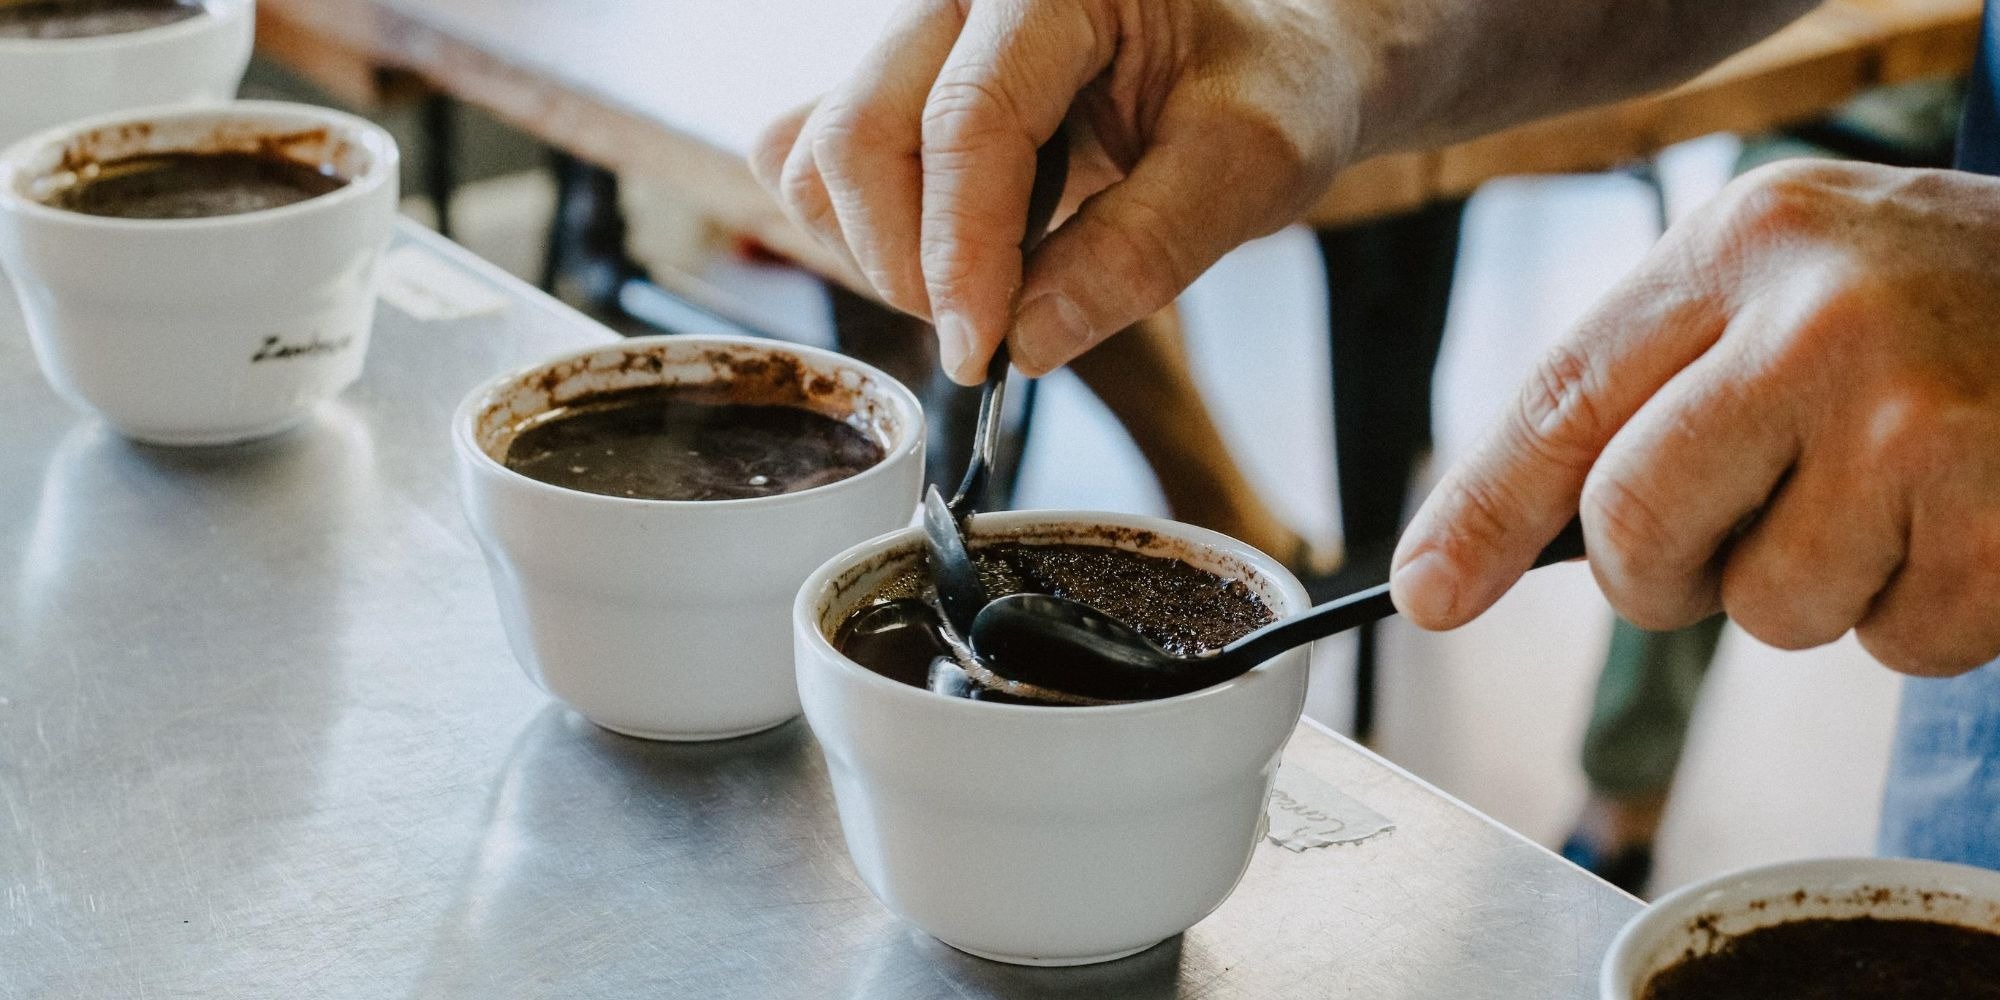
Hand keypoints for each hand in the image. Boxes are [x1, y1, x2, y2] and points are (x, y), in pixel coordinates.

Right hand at [749, 0, 1357, 383]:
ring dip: (882, 254)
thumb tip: (1025, 341)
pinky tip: (948, 254)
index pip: (967, 122)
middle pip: (859, 136)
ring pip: (817, 156)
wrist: (1268, 60)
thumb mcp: (1254, 164)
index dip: (962, 254)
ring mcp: (914, 34)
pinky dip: (857, 232)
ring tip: (985, 287)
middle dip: (911, 266)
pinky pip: (808, 160)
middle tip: (992, 336)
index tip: (982, 354)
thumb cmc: (1268, 87)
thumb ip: (1145, 249)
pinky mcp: (892, 84)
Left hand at [1391, 159, 1999, 675]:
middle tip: (1728, 541)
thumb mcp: (1779, 293)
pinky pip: (1895, 646)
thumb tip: (1476, 554)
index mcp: (1741, 245)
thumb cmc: (1933, 311)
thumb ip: (1646, 394)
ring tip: (1889, 499)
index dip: (1477, 512)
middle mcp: (1820, 318)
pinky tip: (1963, 525)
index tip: (1427, 592)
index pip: (1563, 400)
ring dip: (1815, 590)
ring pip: (1765, 609)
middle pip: (1635, 525)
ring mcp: (1921, 416)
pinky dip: (1921, 615)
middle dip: (1664, 571)